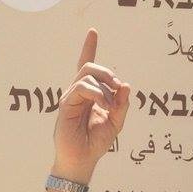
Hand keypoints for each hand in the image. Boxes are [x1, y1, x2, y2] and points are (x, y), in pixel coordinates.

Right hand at [52, 28, 130, 178]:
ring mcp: (71, 97)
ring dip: (105, 86)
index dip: (89, 48)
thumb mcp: (116, 123)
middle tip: (119, 88)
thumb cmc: (96, 142)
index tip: (93, 32)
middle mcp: (79, 92)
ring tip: (111, 105)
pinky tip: (104, 105)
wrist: (82, 160)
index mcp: (90, 95)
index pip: (87, 66)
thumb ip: (122, 104)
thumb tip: (126, 85)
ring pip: (87, 74)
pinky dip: (97, 94)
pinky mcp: (66, 104)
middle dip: (108, 73)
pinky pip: (82, 87)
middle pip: (91, 67)